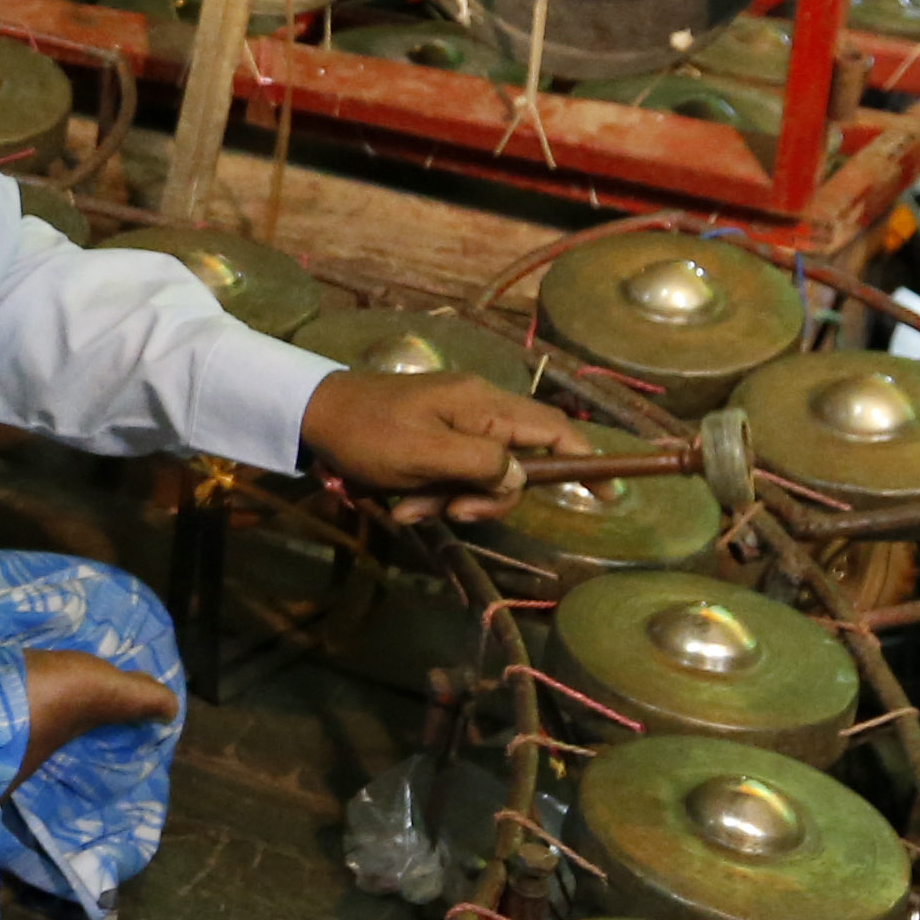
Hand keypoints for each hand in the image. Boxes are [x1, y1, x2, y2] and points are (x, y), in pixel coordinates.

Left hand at [300, 369, 581, 523]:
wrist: (311, 416)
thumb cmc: (368, 434)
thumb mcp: (427, 455)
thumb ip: (484, 466)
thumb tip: (523, 477)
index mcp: (486, 406)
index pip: (556, 432)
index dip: (587, 462)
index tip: (609, 494)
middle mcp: (479, 410)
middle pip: (518, 466)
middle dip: (487, 498)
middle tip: (450, 512)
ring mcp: (455, 424)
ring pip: (481, 477)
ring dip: (450, 501)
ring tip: (409, 508)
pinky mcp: (432, 438)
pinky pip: (450, 476)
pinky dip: (430, 495)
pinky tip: (399, 502)